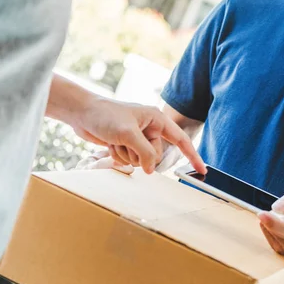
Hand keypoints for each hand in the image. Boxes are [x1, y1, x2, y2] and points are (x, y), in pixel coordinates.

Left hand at [73, 99, 205, 174]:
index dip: (192, 156)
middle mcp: (150, 128)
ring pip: (141, 161)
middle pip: (156, 156)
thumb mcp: (128, 134)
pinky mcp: (126, 144)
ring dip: (126, 155)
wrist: (81, 113)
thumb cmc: (104, 115)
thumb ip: (144, 153)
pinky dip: (119, 156)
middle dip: (139, 154)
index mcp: (157, 119)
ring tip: (115, 140)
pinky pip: (129, 160)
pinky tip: (110, 144)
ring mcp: (138, 137)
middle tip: (125, 142)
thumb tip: (152, 170)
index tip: (202, 170)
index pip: (181, 140)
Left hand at [257, 186, 283, 256]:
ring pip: (274, 236)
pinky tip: (277, 224)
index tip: (261, 215)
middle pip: (282, 235)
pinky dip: (269, 229)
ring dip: (272, 224)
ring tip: (283, 217)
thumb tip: (277, 208)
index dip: (275, 223)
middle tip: (262, 213)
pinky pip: (270, 240)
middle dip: (270, 223)